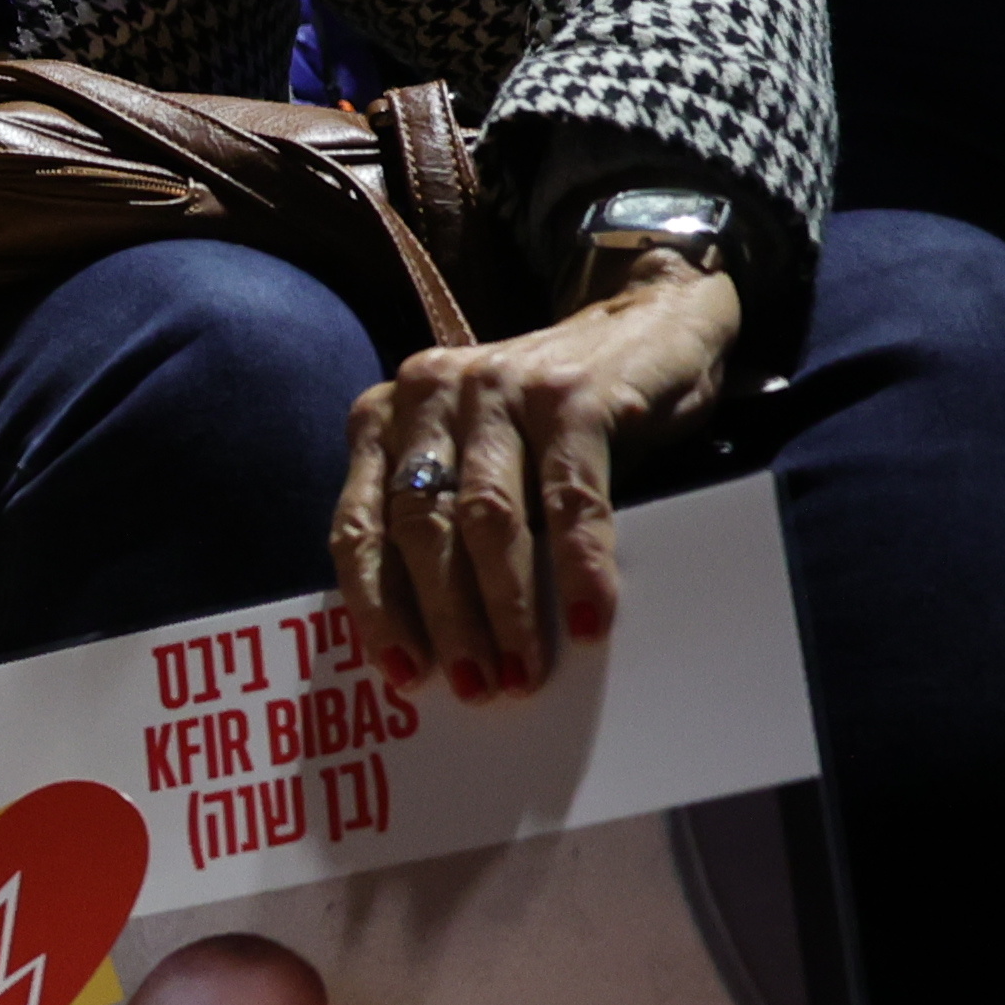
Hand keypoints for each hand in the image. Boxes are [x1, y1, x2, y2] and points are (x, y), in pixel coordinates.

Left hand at [329, 255, 736, 697]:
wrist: (644, 317)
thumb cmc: (545, 415)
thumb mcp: (470, 455)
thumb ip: (439, 519)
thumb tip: (435, 642)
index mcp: (386, 416)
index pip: (360, 525)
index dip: (376, 607)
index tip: (400, 674)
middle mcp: (430, 395)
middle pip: (421, 528)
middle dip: (444, 619)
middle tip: (472, 688)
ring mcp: (500, 389)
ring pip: (486, 519)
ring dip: (505, 608)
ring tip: (521, 673)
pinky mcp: (574, 396)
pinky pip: (570, 501)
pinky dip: (579, 568)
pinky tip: (589, 621)